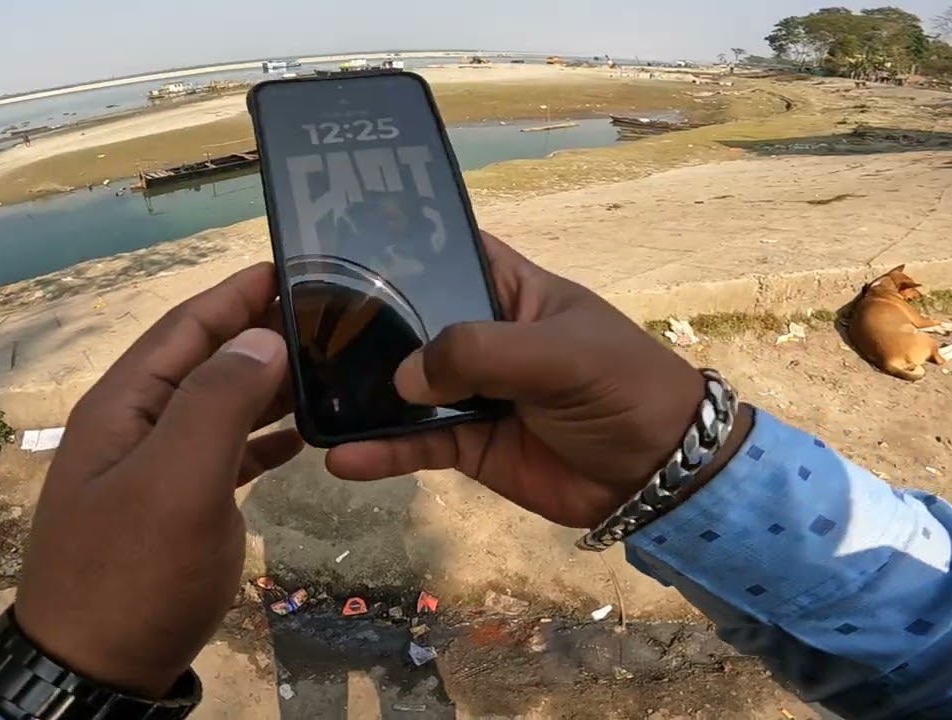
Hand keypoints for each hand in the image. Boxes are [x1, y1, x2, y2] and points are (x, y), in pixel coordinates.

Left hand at [13, 263, 301, 697]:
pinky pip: (224, 454)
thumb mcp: (175, 483)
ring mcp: (155, 468)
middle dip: (262, 332)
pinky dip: (263, 439)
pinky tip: (304, 436)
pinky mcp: (175, 509)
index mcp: (125, 403)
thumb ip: (217, 404)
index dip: (238, 292)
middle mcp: (137, 424)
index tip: (296, 266)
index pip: (186, 325)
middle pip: (205, 359)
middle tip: (332, 317)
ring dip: (268, 384)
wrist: (93, 671)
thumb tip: (261, 339)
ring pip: (218, 405)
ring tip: (331, 366)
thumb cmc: (131, 574)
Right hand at [327, 232, 751, 527]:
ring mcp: (469, 392)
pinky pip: (414, 445)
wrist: (659, 475)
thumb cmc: (622, 387)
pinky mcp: (467, 446)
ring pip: (401, 388)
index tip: (331, 244)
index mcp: (508, 289)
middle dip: (358, 326)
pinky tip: (341, 458)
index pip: (444, 253)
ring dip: (358, 394)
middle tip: (293, 328)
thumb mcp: (558, 354)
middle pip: (408, 322)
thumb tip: (404, 377)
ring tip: (303, 397)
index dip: (396, 247)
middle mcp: (479, 334)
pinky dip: (379, 453)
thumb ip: (480, 353)